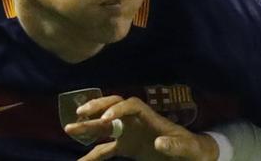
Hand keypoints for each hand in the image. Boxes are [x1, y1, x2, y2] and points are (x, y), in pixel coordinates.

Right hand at [65, 95, 219, 160]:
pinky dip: (92, 155)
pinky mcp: (127, 148)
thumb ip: (175, 144)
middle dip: (97, 108)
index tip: (107, 120)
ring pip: (105, 127)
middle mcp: (137, 123)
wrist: (192, 155)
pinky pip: (105, 149)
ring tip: (69, 129)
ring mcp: (130, 134)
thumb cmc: (192, 148)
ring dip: (89, 127)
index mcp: (151, 118)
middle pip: (114, 108)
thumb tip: (159, 142)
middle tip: (80, 114)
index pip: (132, 105)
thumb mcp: (188, 147)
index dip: (118, 109)